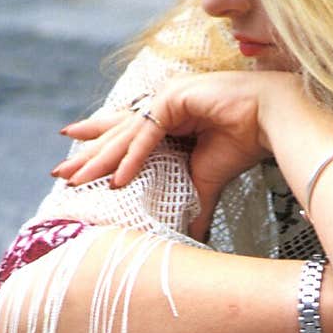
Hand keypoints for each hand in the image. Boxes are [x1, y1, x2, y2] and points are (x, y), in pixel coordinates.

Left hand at [52, 71, 294, 240]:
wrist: (272, 122)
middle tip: (60, 171)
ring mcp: (166, 99)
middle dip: (88, 154)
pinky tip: (118, 178)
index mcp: (168, 119)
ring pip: (125, 134)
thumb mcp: (206, 178)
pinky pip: (147, 133)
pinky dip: (133, 157)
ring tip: (78, 180)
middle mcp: (162, 106)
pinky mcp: (175, 99)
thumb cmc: (244, 142)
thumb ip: (193, 201)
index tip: (73, 157)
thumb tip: (192, 233)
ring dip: (101, 160)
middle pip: (116, 133)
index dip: (100, 145)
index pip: (125, 133)